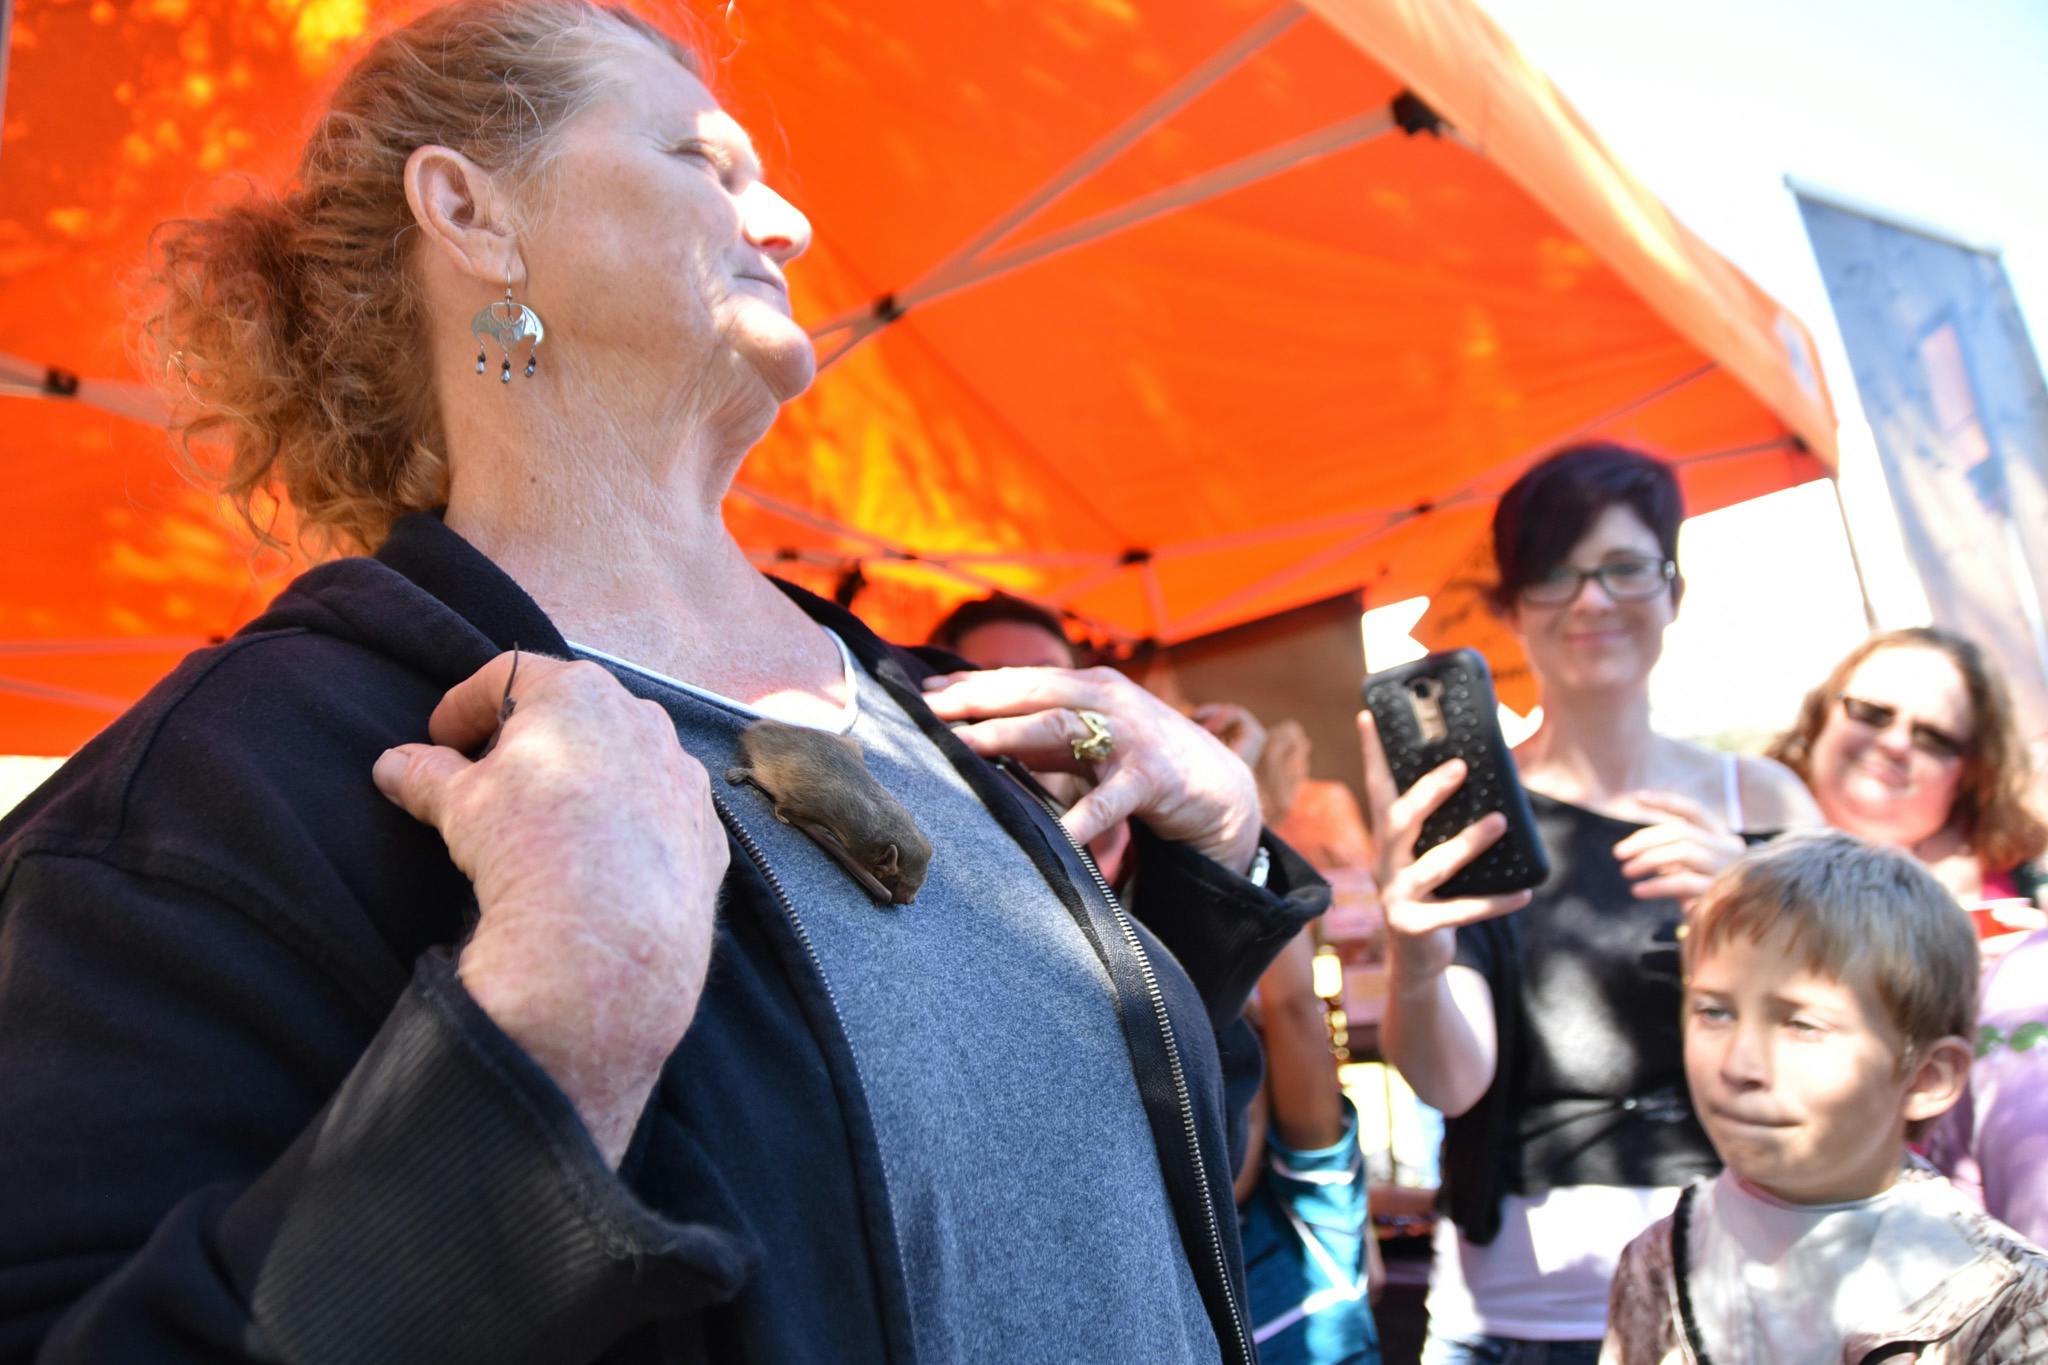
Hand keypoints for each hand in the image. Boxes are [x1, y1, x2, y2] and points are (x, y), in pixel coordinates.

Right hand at [372, 653, 728, 1165]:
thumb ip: (426, 775)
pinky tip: (604, 862)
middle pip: (576, 712)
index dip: (466, 704)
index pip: (509, 675)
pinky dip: (630, 825)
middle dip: (532, 738)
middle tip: (493, 776)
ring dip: (588, 778)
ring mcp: (684, 775)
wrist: (606, 938)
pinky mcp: (707, 831)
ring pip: (628, 760)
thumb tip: (391, 766)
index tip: (440, 737)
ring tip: (551, 821)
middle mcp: (644, 719)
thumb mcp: (460, 806)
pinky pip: (661, 813)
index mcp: (578, 693)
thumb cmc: (528, 846)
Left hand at [921, 666, 1261, 873]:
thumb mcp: (1087, 740)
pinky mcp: (1152, 777)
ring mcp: (1130, 734)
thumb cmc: (1139, 761)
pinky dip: (1084, 816)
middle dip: (976, 699)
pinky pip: (1110, 798)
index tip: (923, 695)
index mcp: (1087, 686)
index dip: (972, 684)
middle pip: (1030, 691)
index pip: (1020, 679)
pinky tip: (1059, 835)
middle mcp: (1106, 698)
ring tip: (965, 747)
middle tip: (926, 713)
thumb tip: (971, 731)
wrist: (1218, 787)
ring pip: (1059, 726)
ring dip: (1008, 734)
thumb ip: (1039, 733)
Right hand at [1358, 711, 1529, 985]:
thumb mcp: (1430, 856)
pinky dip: (1493, 903)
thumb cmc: (1433, 895)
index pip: (1378, 789)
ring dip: (1467, 843)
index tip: (1369, 714)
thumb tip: (1492, 790)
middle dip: (1428, 792)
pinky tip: (1523, 894)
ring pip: (1431, 865)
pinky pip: (1458, 912)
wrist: (1416, 959)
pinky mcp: (1415, 927)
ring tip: (1500, 822)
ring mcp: (1397, 896)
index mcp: (1388, 841)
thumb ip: (1443, 827)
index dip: (1372, 753)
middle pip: (1398, 821)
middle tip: (1462, 767)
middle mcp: (1385, 863)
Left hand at [1611, 789, 1745, 908]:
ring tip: (1626, 871)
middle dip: (1645, 839)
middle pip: (1682, 831)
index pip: (1694, 811)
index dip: (1666, 801)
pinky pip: (1683, 882)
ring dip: (1648, 859)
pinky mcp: (1721, 893)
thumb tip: (1634, 845)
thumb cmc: (1702, 895)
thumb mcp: (1689, 869)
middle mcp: (1730, 850)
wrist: (1730, 931)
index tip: (1636, 797)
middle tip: (1619, 853)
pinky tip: (1638, 891)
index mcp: (1723, 838)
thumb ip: (1672, 851)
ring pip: (1683, 852)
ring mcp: (1728, 870)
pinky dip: (1656, 884)